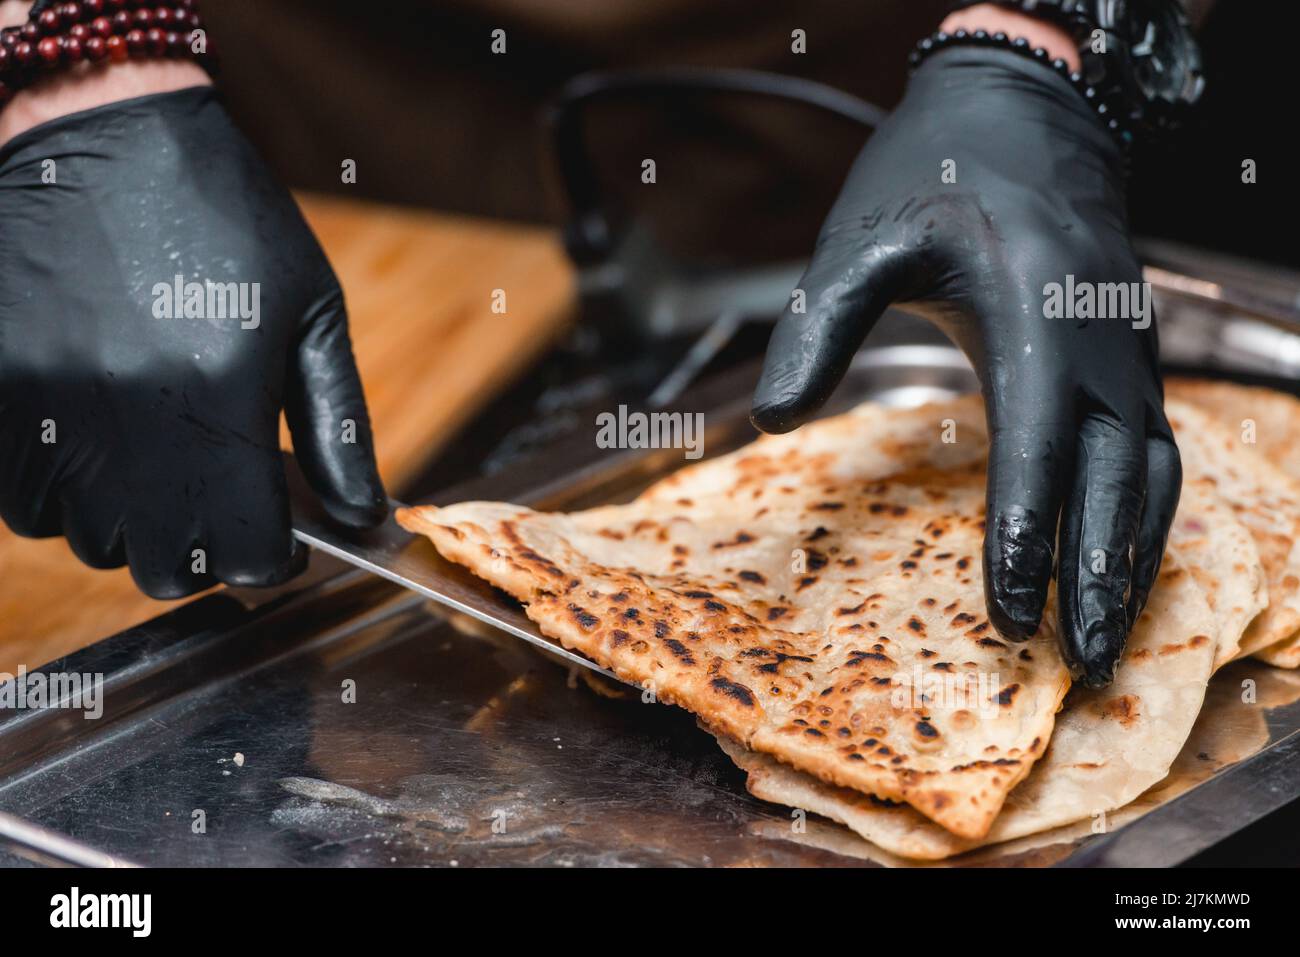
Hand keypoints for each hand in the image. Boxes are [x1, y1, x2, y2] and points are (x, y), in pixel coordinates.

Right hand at [0, 86, 387, 597]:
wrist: (99, 128)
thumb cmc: (226, 218)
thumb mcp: (310, 311)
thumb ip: (339, 427)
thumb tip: (361, 515)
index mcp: (219, 398)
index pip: (244, 555)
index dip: (271, 562)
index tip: (279, 541)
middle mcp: (126, 419)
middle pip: (162, 567)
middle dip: (205, 554)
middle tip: (222, 507)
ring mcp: (46, 408)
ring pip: (88, 541)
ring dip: (134, 524)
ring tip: (161, 461)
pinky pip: (21, 502)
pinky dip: (64, 496)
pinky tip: (100, 442)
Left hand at [750, 46, 1179, 687]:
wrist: (1023, 112)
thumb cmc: (934, 175)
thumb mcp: (864, 238)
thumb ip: (818, 328)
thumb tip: (775, 420)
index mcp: (1035, 312)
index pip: (1035, 446)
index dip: (1025, 537)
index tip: (1010, 614)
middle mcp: (1098, 339)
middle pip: (1112, 478)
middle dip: (1095, 577)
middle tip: (1075, 663)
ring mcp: (1126, 348)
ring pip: (1149, 472)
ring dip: (1131, 559)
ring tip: (1105, 639)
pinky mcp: (1129, 354)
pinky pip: (1151, 446)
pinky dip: (1142, 515)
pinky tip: (1119, 560)